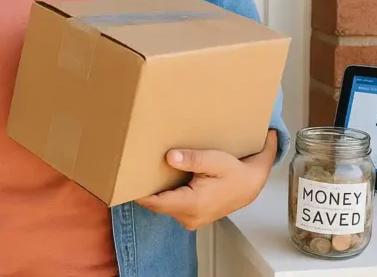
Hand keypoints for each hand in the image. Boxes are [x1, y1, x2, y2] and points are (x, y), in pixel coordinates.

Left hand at [136, 131, 276, 230]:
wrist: (251, 185)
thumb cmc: (234, 172)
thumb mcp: (215, 160)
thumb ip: (192, 159)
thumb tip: (170, 157)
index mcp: (192, 204)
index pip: (155, 202)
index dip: (137, 191)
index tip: (125, 178)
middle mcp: (189, 217)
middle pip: (156, 204)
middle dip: (146, 187)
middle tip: (134, 167)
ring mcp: (190, 220)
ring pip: (163, 206)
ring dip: (157, 191)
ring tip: (149, 170)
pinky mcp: (191, 217)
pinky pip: (171, 206)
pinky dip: (166, 194)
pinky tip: (166, 178)